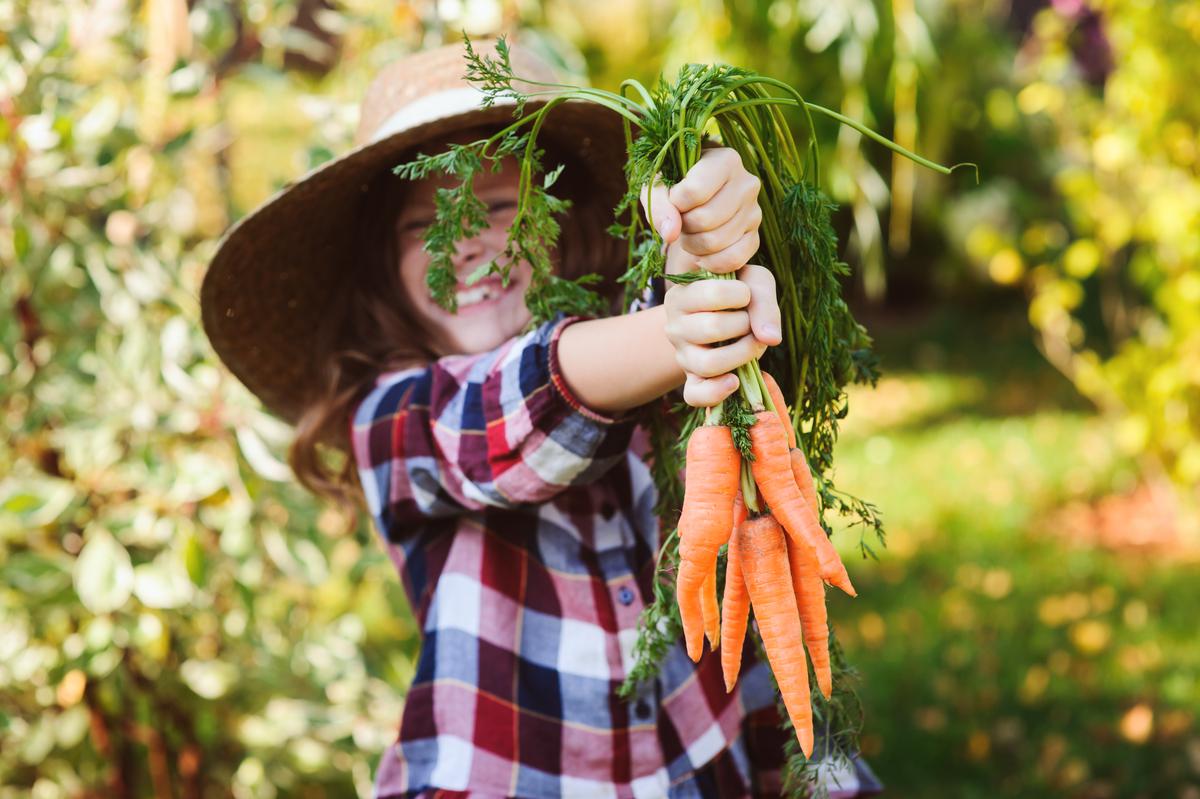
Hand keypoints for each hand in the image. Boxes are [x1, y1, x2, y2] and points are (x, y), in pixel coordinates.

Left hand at [639, 147, 762, 275]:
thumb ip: (658, 203)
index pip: (694, 191)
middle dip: (683, 226)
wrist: (697, 200)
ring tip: (689, 232)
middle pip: (705, 219)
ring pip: (715, 242)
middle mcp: (747, 183)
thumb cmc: (675, 186)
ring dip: (692, 245)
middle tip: (680, 221)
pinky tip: (701, 254)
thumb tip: (671, 233)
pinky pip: (732, 259)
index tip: (673, 200)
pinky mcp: (755, 237)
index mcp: (726, 159)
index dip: (674, 203)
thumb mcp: (658, 185)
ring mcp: (754, 212)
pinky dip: (710, 263)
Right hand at [663, 265, 781, 406]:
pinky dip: (717, 392)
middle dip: (745, 324)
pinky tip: (735, 381)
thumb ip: (763, 302)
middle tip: (750, 321)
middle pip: (713, 329)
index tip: (745, 294)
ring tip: (752, 343)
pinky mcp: (692, 381)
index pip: (712, 294)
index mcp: (681, 296)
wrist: (728, 317)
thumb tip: (770, 338)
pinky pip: (695, 395)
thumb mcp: (754, 283)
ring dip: (743, 353)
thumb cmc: (740, 294)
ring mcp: (682, 356)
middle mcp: (674, 327)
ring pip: (709, 364)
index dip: (741, 294)